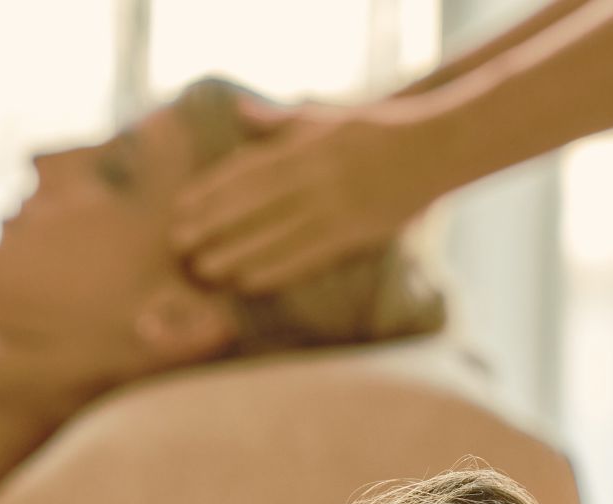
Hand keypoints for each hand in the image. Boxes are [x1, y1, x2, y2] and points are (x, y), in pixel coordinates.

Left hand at [172, 95, 448, 293]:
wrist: (435, 147)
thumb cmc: (376, 132)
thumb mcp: (327, 118)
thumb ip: (280, 122)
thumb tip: (241, 110)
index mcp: (305, 148)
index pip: (246, 171)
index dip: (210, 191)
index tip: (180, 207)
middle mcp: (314, 177)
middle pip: (252, 204)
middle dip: (212, 225)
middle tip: (177, 244)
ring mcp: (333, 207)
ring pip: (274, 235)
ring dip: (235, 254)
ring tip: (202, 271)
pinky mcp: (352, 234)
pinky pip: (306, 257)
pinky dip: (275, 270)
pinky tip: (247, 283)